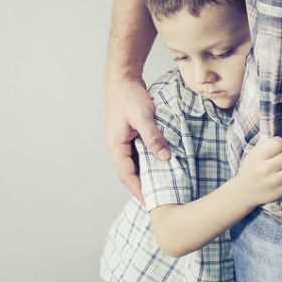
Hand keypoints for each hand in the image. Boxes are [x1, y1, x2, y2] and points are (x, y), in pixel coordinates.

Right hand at [105, 77, 170, 201]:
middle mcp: (117, 146)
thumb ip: (153, 137)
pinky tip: (159, 166)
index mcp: (116, 145)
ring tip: (160, 187)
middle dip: (141, 187)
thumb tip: (165, 157)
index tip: (150, 203)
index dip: (138, 190)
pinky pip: (138, 154)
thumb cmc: (129, 96)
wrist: (123, 78)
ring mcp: (123, 141)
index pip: (126, 175)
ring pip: (134, 164)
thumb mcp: (143, 117)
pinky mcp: (129, 135)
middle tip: (157, 201)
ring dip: (144, 175)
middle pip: (129, 173)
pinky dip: (147, 162)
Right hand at [235, 136, 281, 207]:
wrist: (243, 192)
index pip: (278, 143)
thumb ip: (265, 144)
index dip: (280, 144)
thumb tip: (281, 137)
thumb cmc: (251, 169)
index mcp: (257, 157)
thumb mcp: (252, 154)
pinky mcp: (280, 192)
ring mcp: (273, 182)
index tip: (277, 148)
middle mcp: (265, 170)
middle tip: (281, 159)